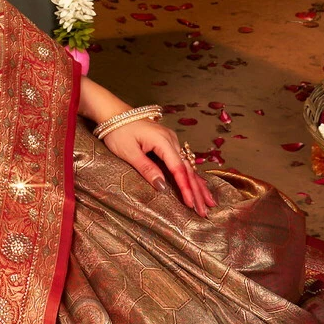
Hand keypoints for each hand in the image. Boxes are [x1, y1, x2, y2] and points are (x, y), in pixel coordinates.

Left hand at [102, 119, 216, 216]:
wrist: (114, 112)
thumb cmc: (118, 131)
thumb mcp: (129, 152)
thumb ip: (147, 169)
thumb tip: (162, 187)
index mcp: (163, 141)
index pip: (178, 169)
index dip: (185, 188)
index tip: (191, 204)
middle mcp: (172, 140)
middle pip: (188, 169)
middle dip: (197, 191)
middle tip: (204, 211)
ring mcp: (171, 140)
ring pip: (188, 166)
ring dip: (198, 185)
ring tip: (209, 202)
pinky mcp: (168, 142)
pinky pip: (183, 161)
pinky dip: (191, 175)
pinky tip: (200, 186)